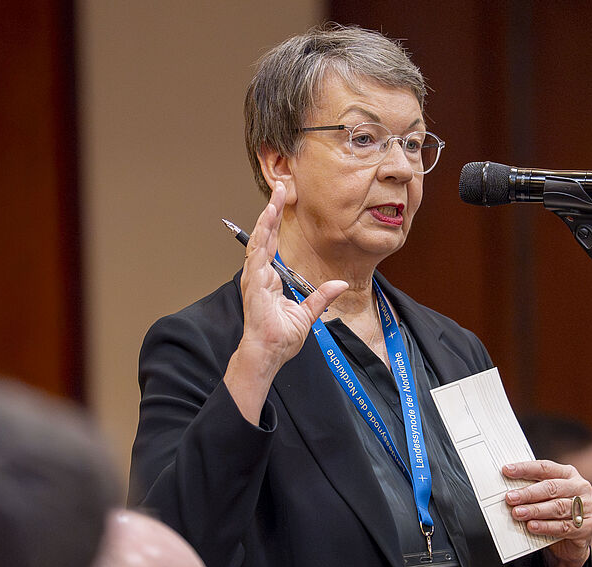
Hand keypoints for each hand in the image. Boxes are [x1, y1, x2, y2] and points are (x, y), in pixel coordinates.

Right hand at [224, 182, 346, 422]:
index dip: (276, 223)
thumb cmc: (281, 338)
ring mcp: (254, 278)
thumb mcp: (308, 313)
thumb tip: (338, 283)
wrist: (269, 353)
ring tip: (274, 198)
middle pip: (264, 235)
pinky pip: (256, 255)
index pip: (272, 244)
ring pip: (259, 240)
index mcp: (269, 278)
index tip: (283, 202)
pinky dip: (261, 237)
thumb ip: (321, 296)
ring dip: (266, 218)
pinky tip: (265, 221)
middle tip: (280, 187)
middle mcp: (259, 274)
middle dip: (271, 211)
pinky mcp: (253, 284)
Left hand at [503, 460, 591, 566]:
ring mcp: (587, 506)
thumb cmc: (553, 513)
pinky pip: (564, 526)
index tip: (506, 470)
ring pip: (557, 507)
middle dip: (528, 493)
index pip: (545, 467)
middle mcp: (580, 487)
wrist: (571, 542)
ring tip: (517, 513)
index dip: (525, 469)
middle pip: (551, 487)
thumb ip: (531, 490)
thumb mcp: (544, 498)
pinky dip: (546, 526)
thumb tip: (507, 488)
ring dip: (535, 510)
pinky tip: (532, 526)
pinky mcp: (587, 526)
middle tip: (510, 498)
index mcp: (568, 474)